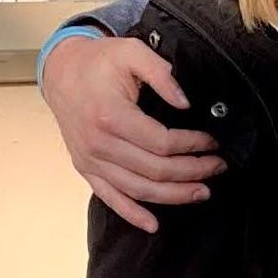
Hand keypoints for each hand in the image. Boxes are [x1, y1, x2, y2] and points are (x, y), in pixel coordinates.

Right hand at [44, 32, 224, 233]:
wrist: (60, 72)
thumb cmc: (98, 62)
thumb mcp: (132, 52)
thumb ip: (162, 73)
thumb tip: (186, 102)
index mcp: (110, 115)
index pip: (161, 142)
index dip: (192, 145)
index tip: (213, 142)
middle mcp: (98, 143)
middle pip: (154, 170)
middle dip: (192, 172)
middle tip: (218, 166)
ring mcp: (90, 160)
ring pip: (138, 189)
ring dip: (174, 196)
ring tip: (202, 191)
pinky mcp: (86, 168)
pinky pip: (110, 198)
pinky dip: (132, 214)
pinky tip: (153, 224)